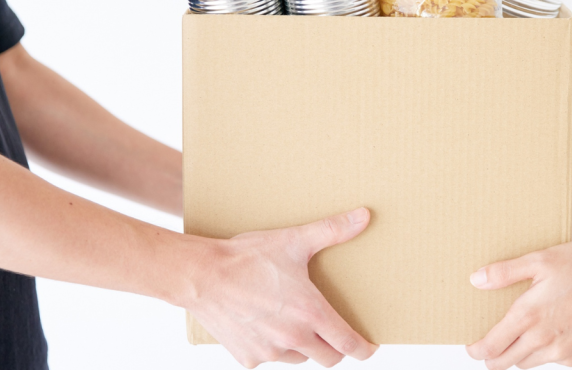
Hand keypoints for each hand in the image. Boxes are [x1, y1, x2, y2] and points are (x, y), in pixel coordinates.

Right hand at [181, 208, 378, 367]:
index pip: (348, 344)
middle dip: (335, 348)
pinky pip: (269, 358)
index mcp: (311, 313)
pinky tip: (265, 324)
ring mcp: (270, 351)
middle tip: (332, 332)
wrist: (202, 276)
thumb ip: (332, 230)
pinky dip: (272, 346)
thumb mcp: (294, 241)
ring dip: (303, 346)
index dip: (364, 349)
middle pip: (329, 358)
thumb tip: (364, 216)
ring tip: (295, 322)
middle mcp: (293, 338)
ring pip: (299, 358)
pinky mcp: (248, 358)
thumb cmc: (248, 257)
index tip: (369, 347)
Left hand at [466, 240, 571, 368]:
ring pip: (526, 363)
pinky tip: (545, 332)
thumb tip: (476, 280)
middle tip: (489, 341)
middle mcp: (542, 340)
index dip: (476, 350)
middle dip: (492, 356)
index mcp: (528, 317)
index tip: (471, 345)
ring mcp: (560, 352)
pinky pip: (549, 361)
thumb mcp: (540, 260)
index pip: (490, 348)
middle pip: (504, 362)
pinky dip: (541, 352)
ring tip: (517, 334)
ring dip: (516, 354)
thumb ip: (504, 272)